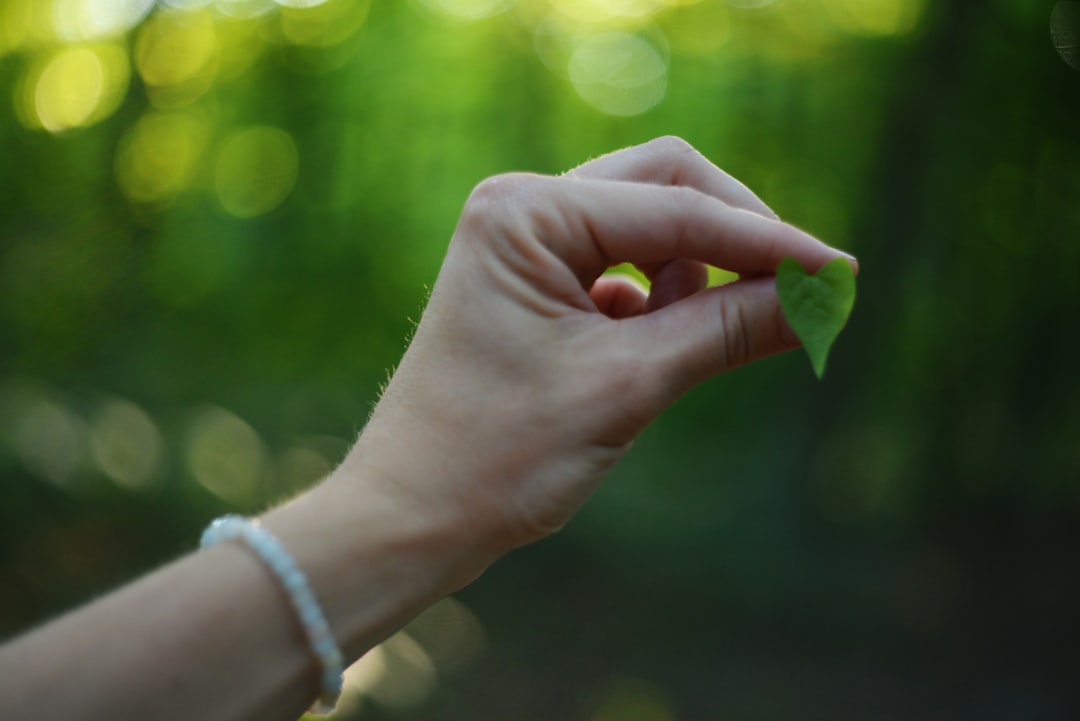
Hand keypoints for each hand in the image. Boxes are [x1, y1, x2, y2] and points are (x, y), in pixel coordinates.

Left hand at [343, 136, 854, 557]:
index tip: (842, 275)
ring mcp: (524, 244)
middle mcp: (521, 209)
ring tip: (702, 341)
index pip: (678, 208)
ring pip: (649, 227)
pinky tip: (659, 349)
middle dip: (734, 239)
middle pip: (666, 187)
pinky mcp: (535, 284)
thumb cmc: (498, 455)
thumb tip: (825, 294)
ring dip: (696, 272)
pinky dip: (662, 300)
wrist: (413, 516)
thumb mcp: (627, 386)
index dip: (768, 244)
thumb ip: (729, 329)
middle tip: (796, 293)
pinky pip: (623, 268)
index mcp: (526, 213)